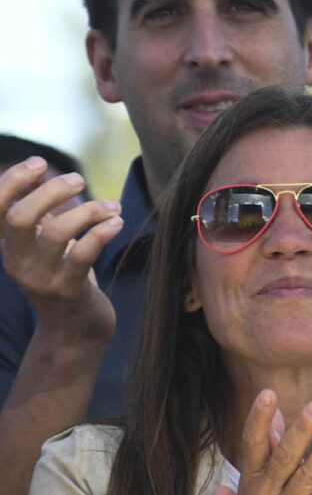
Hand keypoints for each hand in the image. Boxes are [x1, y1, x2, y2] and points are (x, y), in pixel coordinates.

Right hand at [0, 159, 118, 346]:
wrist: (74, 332)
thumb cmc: (64, 279)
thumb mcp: (45, 248)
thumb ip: (43, 218)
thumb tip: (49, 176)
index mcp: (9, 247)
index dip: (11, 181)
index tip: (40, 163)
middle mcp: (17, 262)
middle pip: (20, 218)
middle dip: (51, 192)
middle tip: (79, 180)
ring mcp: (41, 278)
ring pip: (56, 233)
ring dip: (89, 211)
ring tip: (112, 207)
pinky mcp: (68, 291)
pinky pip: (83, 254)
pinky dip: (102, 232)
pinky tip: (117, 223)